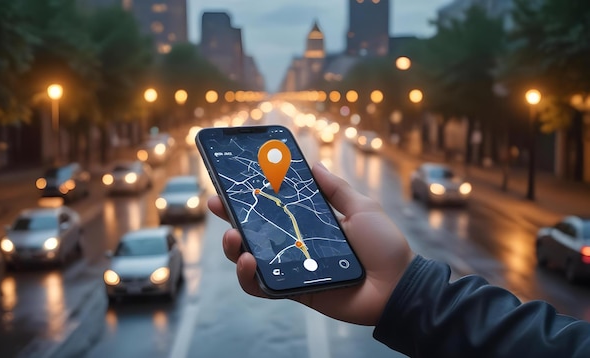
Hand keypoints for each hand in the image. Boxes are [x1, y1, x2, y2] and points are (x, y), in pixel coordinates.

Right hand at [208, 162, 414, 325]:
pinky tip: (248, 262)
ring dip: (234, 247)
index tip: (232, 181)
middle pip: (254, 231)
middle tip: (217, 204)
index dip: (251, 196)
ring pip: (250, 258)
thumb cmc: (383, 245)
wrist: (397, 285)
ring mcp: (291, 267)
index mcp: (309, 223)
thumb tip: (313, 164)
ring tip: (234, 237)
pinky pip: (261, 286)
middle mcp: (295, 244)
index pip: (273, 208)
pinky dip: (248, 277)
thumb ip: (335, 189)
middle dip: (230, 217)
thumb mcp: (360, 207)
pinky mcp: (292, 289)